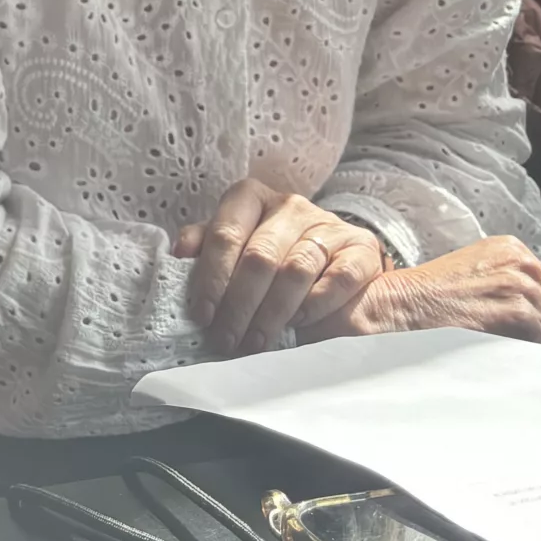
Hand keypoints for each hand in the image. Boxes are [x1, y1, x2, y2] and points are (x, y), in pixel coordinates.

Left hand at [175, 179, 387, 356]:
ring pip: (296, 269)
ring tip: (257, 342)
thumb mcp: (234, 243)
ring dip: (273, 312)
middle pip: (259, 256)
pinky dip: (317, 304)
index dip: (211, 277)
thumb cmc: (272, 252)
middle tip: (227, 338)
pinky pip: (338, 277)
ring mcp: (327, 224)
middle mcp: (289, 205)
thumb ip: (206, 244)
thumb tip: (179, 252)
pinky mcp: (360, 247)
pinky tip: (300, 323)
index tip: (203, 315)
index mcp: (250, 198)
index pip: (225, 234)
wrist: (335, 257)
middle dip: (239, 304)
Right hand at [298, 236, 540, 351]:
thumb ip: (512, 290)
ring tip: (530, 373)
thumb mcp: (474, 279)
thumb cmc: (426, 302)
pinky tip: (517, 369)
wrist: (393, 308)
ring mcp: (521, 286)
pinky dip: (539, 364)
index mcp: (513, 250)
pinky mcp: (517, 312)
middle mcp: (523, 262)